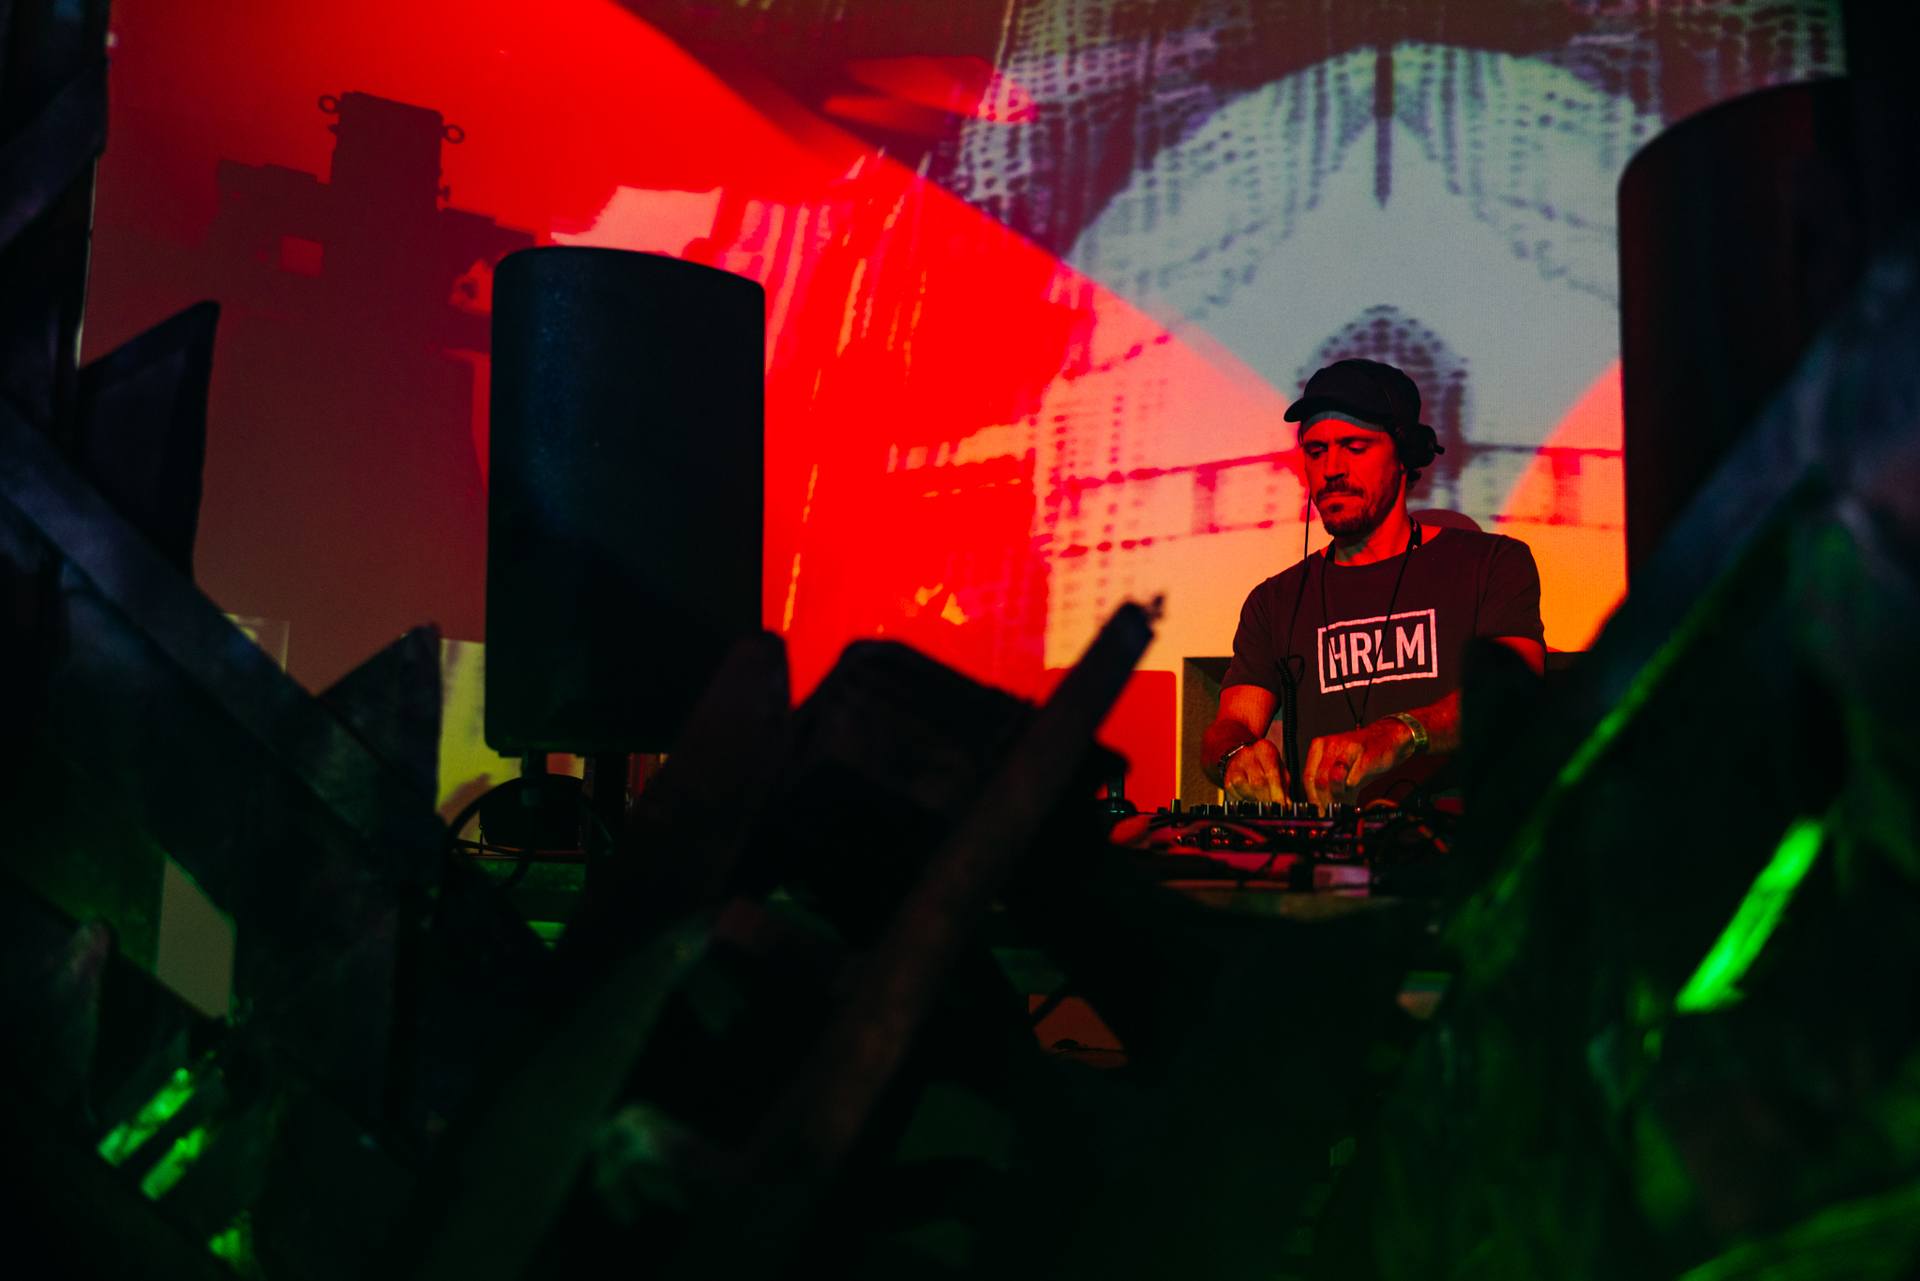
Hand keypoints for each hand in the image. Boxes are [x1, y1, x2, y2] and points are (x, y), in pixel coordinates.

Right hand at [1223, 737, 1289, 803]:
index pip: (1271, 773)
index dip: (1277, 792)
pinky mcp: (1227, 778)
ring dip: (1255, 799)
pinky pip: (1235, 793)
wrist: (1242, 757)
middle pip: (1257, 782)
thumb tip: (1286, 805)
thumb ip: (1284, 787)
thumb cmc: (1264, 764)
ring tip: (1263, 803)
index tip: (1281, 805)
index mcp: (1264, 749)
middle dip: (1267, 798)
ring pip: (1244, 788)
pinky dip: (1245, 800)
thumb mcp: (1279, 770)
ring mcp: (1235, 766)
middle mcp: (1248, 755)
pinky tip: (1251, 799)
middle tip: (1274, 808)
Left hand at [1302, 719, 1416, 810]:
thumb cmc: (1360, 756)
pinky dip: (1353, 788)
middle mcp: (1331, 745)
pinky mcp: (1366, 756)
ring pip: (1335, 778)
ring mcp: (1349, 749)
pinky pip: (1354, 778)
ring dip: (1339, 794)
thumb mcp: (1339, 769)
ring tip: (1345, 795)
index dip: (1312, 798)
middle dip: (1326, 800)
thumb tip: (1321, 810)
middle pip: (1320, 780)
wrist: (1387, 739)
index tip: (1318, 810)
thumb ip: (1328, 786)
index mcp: (1319, 746)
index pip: (1308, 777)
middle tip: (1333, 809)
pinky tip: (1356, 786)